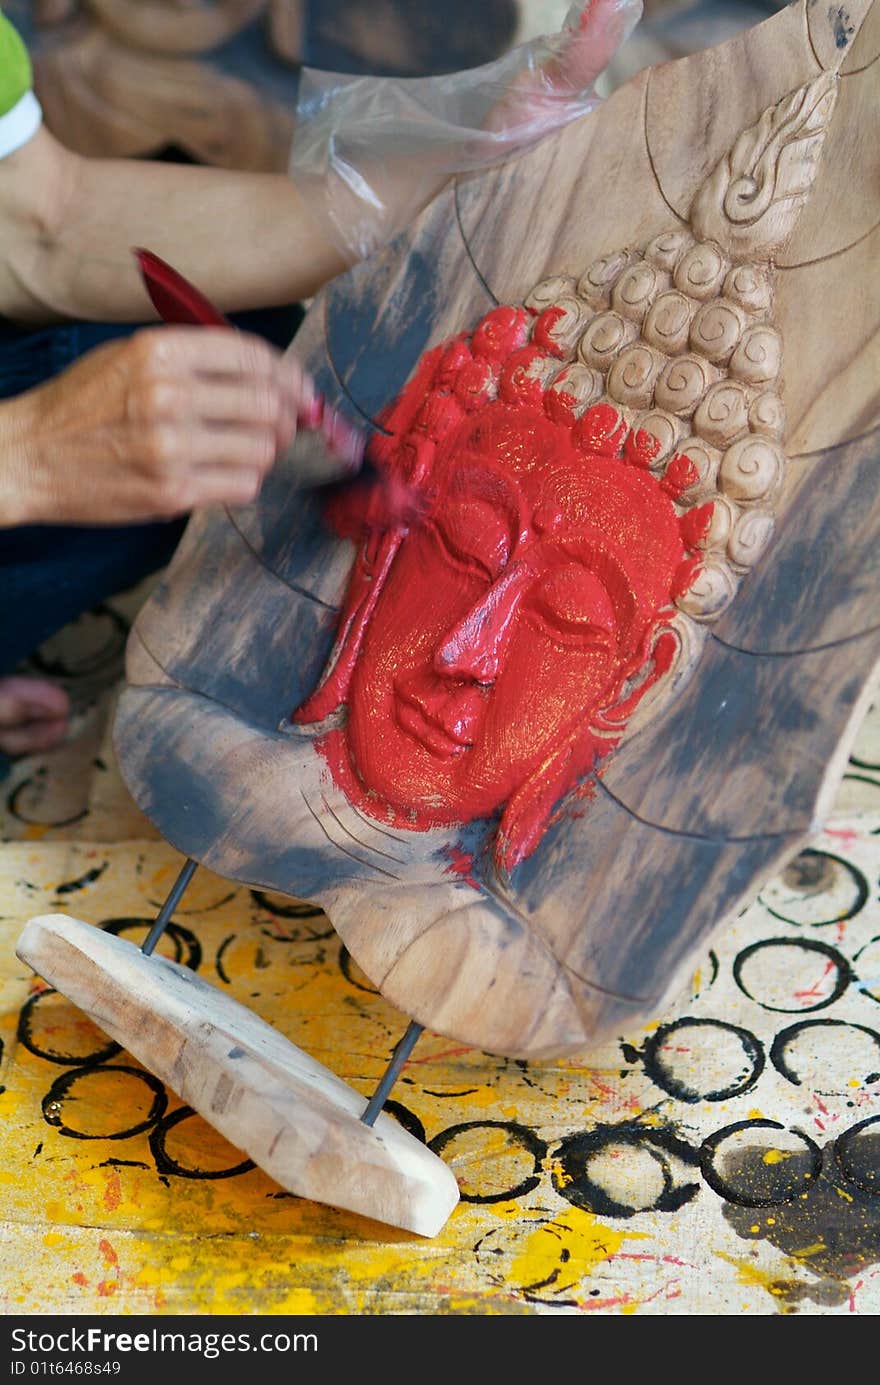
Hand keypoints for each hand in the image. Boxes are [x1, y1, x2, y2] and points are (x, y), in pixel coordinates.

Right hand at [0, 325, 319, 525]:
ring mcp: (171, 447)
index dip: (288, 374)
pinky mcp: (172, 491)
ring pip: (262, 449)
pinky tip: (227, 474)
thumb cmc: (82, 406)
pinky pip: (242, 484)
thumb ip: (193, 360)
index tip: (301, 389)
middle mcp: (168, 395)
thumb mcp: (129, 357)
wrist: (30, 455)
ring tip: (250, 451)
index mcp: (159, 352)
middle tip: (283, 427)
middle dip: (286, 418)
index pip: (251, 356)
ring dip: (266, 453)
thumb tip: (268, 376)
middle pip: (267, 404)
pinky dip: (245, 480)